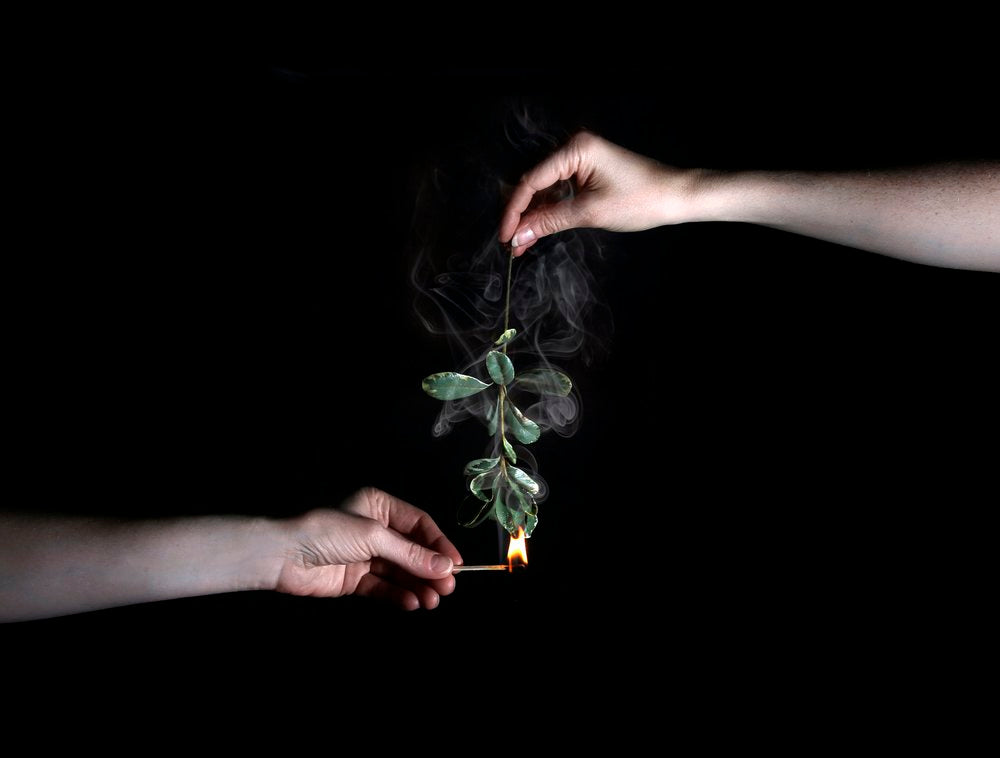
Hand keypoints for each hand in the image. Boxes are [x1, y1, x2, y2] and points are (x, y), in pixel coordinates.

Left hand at [274, 487, 463, 609]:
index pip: (419, 524)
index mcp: (379, 505)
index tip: (457, 565)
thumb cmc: (328, 532)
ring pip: (399, 571)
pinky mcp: (355, 579)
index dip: (439, 544)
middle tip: (448, 588)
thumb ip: (411, 554)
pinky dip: (398, 595)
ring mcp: (365, 555)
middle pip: (412, 550)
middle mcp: (374, 528)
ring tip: (433, 601)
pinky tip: (412, 603)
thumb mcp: (374, 537)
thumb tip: (446, 568)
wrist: (283, 556)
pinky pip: (383, 587)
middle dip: (429, 569)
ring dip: (417, 585)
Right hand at [499, 131, 698, 255]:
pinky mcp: (586, 173)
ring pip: (544, 191)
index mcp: (575, 149)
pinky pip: (559, 192)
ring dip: (533, 217)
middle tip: (511, 244)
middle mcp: (574, 149)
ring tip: (521, 245)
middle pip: (534, 184)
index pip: (531, 181)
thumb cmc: (641, 199)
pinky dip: (548, 213)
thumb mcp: (590, 212)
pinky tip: (538, 232)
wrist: (676, 197)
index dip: (514, 210)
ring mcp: (580, 161)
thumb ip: (550, 221)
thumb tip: (518, 235)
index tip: (505, 236)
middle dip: (521, 215)